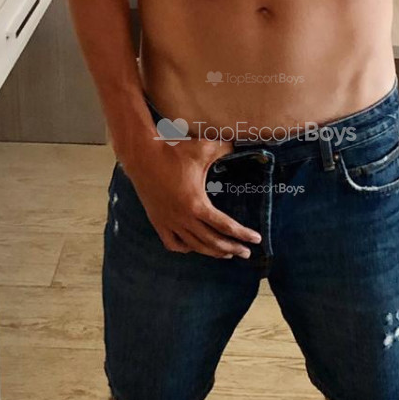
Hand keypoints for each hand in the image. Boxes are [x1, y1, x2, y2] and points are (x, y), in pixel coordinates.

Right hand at [121, 137, 262, 259]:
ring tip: (227, 254)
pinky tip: (195, 247)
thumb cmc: (172, 151)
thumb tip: (240, 145)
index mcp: (196, 204)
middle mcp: (183, 218)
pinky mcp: (158, 222)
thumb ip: (225, 149)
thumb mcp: (203, 148)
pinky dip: (186, 248)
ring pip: (194, 246)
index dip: (243, 234)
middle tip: (246, 252)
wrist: (141, 156)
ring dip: (213, 252)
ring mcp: (169, 222)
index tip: (257, 239)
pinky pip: (173, 243)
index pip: (225, 226)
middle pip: (212, 241)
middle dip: (232, 248)